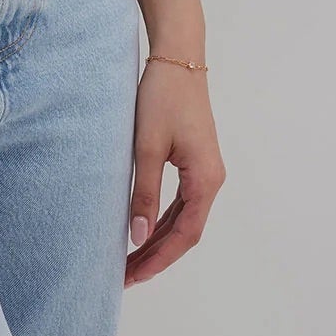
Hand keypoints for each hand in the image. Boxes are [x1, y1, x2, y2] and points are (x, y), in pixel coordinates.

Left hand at [125, 60, 225, 287]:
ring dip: (156, 239)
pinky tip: (140, 229)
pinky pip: (179, 201)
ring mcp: (204, 171)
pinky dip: (160, 218)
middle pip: (184, 231)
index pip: (184, 234)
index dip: (159, 259)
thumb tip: (136, 235)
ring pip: (181, 218)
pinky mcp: (193, 161)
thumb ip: (144, 192)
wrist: (177, 58)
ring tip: (128, 260)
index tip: (133, 277)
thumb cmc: (163, 98)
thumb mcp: (147, 147)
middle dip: (155, 255)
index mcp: (206, 180)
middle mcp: (211, 180)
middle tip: (124, 276)